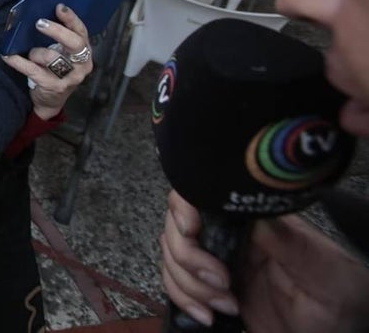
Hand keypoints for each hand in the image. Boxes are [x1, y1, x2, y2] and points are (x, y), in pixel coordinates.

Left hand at [1, 3, 91, 118]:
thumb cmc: (55, 71)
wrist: (51, 101)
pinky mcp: (54, 87)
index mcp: (85, 52)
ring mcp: (70, 77)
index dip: (71, 19)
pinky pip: (33, 70)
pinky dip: (18, 62)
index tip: (59, 7)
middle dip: (56, 31)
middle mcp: (82, 65)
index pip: (81, 32)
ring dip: (37, 52)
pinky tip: (8, 56)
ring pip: (53, 58)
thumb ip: (58, 39)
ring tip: (30, 53)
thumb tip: (39, 14)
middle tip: (39, 23)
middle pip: (74, 43)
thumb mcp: (62, 54)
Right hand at [160, 190, 368, 331]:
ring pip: (172, 259)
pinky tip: (207, 316)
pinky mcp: (211, 290)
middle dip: (188, 259)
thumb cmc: (341, 297)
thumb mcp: (325, 271)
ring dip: (187, 285)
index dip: (184, 208)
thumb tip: (252, 216)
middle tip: (223, 284)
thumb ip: (291, 245)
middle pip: (176, 229)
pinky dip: (182, 301)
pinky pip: (176, 286)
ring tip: (225, 306)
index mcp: (254, 221)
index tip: (192, 231)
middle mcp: (230, 236)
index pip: (202, 196)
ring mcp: (217, 263)